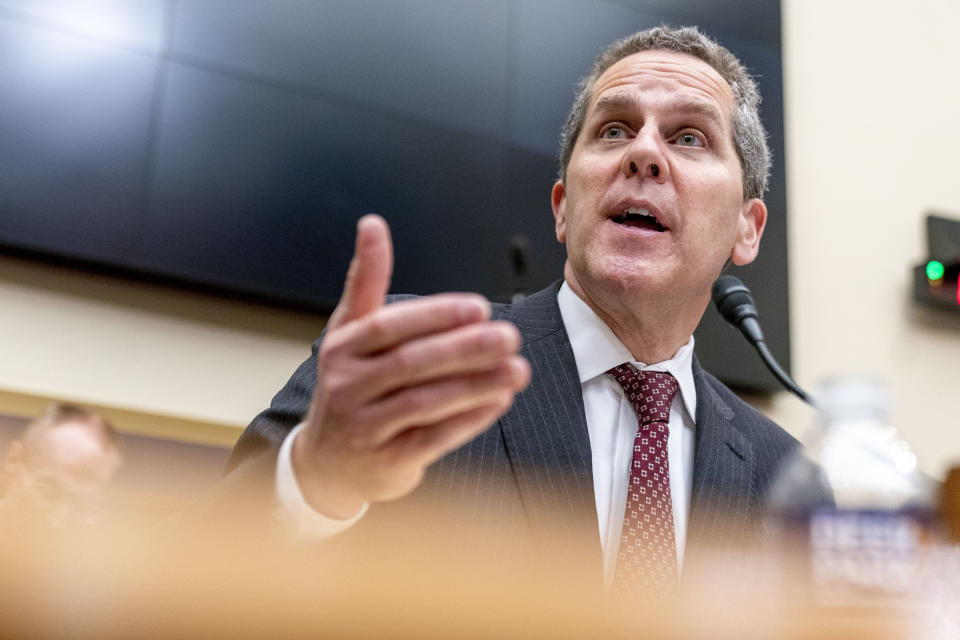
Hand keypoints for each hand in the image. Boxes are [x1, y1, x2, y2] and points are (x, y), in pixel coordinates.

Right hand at [292, 215, 529, 518]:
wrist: (326, 463)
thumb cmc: (350, 384)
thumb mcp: (350, 331)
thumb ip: (366, 279)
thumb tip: (372, 223)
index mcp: (342, 346)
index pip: (389, 326)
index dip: (434, 315)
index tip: (480, 307)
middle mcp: (347, 385)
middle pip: (411, 364)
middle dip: (465, 349)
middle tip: (510, 336)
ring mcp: (364, 427)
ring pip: (425, 403)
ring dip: (476, 385)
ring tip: (518, 370)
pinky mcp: (386, 462)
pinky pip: (433, 440)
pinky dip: (468, 421)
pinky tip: (500, 402)